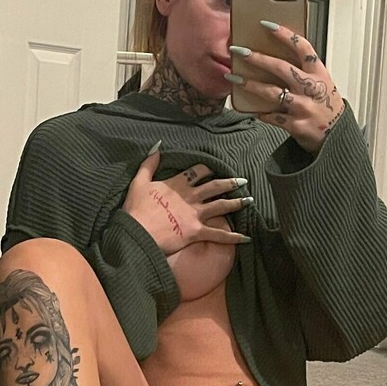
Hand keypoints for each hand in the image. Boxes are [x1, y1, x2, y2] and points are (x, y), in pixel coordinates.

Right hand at [122, 149, 252, 256]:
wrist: (138, 231)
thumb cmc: (136, 209)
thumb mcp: (139, 182)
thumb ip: (149, 164)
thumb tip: (157, 147)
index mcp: (178, 185)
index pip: (197, 172)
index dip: (207, 169)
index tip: (214, 169)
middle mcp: (191, 197)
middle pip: (215, 186)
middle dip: (230, 183)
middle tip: (242, 181)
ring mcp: (195, 214)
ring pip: (221, 206)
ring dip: (237, 203)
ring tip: (250, 201)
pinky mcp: (197, 231)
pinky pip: (219, 235)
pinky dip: (233, 237)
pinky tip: (246, 238)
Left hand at [228, 22, 345, 152]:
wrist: (337, 134)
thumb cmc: (326, 105)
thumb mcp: (322, 82)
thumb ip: (303, 71)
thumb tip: (275, 56)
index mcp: (318, 73)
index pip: (302, 47)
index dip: (284, 34)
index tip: (266, 25)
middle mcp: (311, 88)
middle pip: (281, 68)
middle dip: (258, 58)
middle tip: (239, 51)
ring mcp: (304, 107)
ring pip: (272, 92)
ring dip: (250, 84)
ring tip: (234, 78)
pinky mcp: (296, 124)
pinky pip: (272, 116)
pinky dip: (261, 113)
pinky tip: (252, 109)